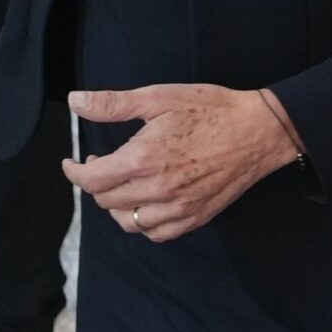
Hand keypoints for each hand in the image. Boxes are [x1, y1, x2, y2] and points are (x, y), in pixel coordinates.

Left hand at [61, 84, 301, 242]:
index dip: (74, 171)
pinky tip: (144, 202)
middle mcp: (157, 191)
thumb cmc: (209, 109)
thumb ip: (112, 104)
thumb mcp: (157, 98)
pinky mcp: (196, 218)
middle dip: (94, 182)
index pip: (92, 179)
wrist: (258, 131)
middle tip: (100, 163)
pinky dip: (142, 223)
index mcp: (143, 160)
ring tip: (119, 183)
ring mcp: (178, 208)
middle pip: (106, 201)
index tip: (72, 162)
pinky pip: (156, 234)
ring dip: (115, 205)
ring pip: (128, 222)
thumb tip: (75, 102)